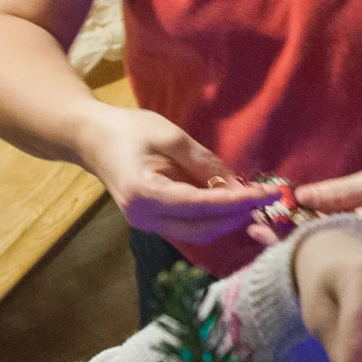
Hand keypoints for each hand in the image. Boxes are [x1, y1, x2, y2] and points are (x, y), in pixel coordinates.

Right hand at [79, 107, 276, 245]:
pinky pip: (189, 225)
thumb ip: (204, 162)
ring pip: (198, 231)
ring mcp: (147, 224)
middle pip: (203, 227)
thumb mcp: (170, 136)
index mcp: (146, 195)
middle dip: (238, 214)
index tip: (268, 193)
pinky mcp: (152, 222)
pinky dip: (212, 216)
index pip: (202, 206)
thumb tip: (236, 185)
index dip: (239, 202)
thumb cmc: (129, 130)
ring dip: (228, 219)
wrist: (92, 140)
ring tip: (254, 199)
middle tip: (268, 197)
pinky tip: (230, 201)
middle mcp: (145, 219)